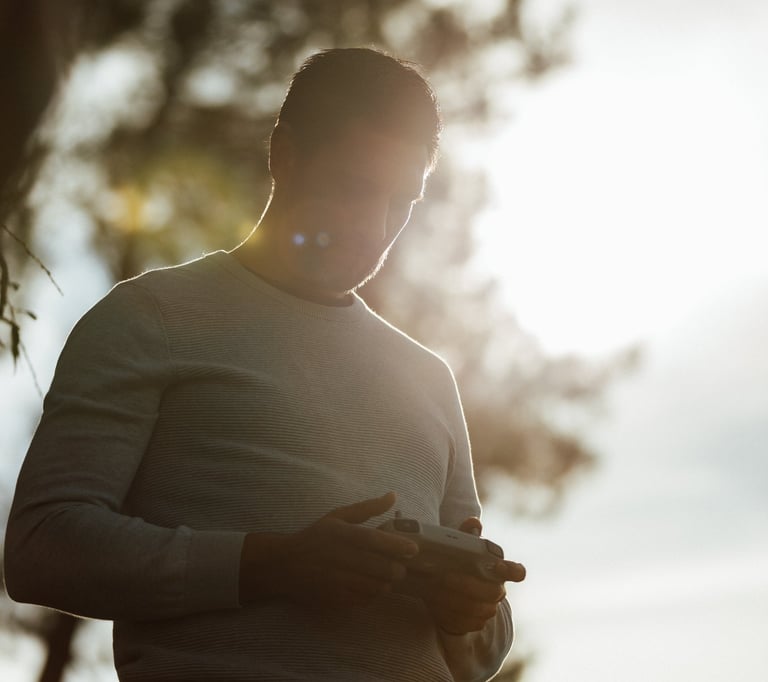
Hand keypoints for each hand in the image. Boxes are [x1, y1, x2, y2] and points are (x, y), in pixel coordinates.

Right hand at [239, 492, 418, 609]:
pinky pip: (363, 600)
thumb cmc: (315, 537)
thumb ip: (367, 508)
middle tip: (400, 567)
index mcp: (342, 534)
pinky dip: (372, 594)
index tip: (413, 549)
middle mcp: (340, 558)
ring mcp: (337, 581)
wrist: (284, 565)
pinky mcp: (334, 598)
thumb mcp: (338, 516)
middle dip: (396, 569)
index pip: (375, 541)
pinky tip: (369, 586)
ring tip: (385, 576)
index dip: (397, 546)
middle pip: (380, 568)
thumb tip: (393, 496)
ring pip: (375, 587)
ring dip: (385, 583)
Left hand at [420, 517, 525, 635]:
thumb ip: (467, 534)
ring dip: (455, 600)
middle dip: (468, 585)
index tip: (498, 566)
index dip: (511, 571)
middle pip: (492, 593)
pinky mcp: (474, 623)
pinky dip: (449, 615)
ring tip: (435, 590)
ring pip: (478, 610)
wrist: (445, 592)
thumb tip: (473, 522)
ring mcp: (488, 609)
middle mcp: (497, 591)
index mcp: (499, 571)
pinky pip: (466, 623)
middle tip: (445, 576)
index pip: (517, 572)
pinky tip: (435, 605)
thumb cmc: (457, 563)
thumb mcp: (460, 547)